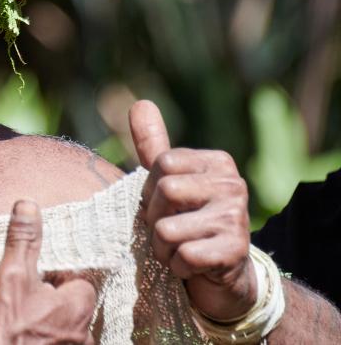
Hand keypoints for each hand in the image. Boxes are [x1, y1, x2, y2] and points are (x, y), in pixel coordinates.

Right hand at [0, 200, 95, 343]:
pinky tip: (22, 342)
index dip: (54, 277)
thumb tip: (28, 205)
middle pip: (71, 308)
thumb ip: (23, 242)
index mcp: (78, 306)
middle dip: (49, 304)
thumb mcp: (10, 278)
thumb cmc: (5, 333)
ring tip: (19, 326)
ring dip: (46, 328)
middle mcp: (84, 335)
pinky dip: (42, 342)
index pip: (78, 280)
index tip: (32, 280)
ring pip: (64, 332)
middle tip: (21, 304)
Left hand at [129, 99, 257, 320]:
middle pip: (165, 192)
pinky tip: (193, 266)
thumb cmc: (189, 219)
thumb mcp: (170, 178)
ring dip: (163, 247)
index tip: (165, 204)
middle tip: (170, 229)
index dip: (150, 189)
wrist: (223, 273)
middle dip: (154, 218)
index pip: (162, 163)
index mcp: (217, 162)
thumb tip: (141, 103)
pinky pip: (183, 256)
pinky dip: (177, 266)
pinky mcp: (235, 252)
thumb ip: (154, 144)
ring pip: (166, 229)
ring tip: (180, 248)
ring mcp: (237, 218)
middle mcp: (233, 184)